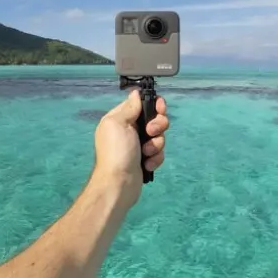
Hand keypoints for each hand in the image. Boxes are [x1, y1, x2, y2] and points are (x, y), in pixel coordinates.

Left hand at [92, 88, 169, 207]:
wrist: (119, 184)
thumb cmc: (117, 151)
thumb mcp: (118, 123)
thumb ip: (129, 108)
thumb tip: (135, 93)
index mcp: (120, 119)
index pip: (140, 104)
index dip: (153, 104)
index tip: (160, 107)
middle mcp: (130, 131)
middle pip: (154, 120)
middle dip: (158, 125)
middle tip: (151, 132)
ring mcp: (138, 146)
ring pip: (159, 137)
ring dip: (156, 145)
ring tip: (146, 153)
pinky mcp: (145, 160)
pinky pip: (158, 153)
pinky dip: (155, 159)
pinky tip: (147, 164)